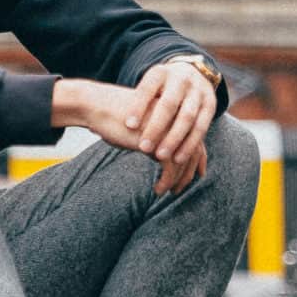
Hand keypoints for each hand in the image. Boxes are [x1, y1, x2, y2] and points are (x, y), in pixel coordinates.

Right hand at [51, 73, 209, 194]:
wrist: (97, 105)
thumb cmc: (114, 116)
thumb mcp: (141, 123)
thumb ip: (156, 134)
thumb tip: (162, 155)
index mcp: (174, 111)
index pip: (195, 137)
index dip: (199, 157)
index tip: (198, 173)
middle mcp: (175, 118)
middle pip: (193, 149)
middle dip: (189, 171)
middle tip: (180, 188)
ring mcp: (167, 128)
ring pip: (184, 160)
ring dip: (178, 179)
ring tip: (169, 191)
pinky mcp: (156, 139)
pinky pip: (169, 167)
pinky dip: (166, 181)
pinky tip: (158, 190)